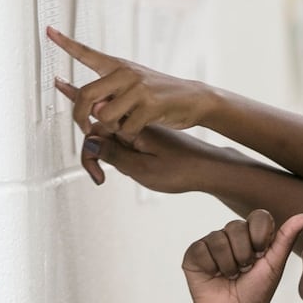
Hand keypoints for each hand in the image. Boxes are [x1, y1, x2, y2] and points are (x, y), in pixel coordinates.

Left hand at [50, 27, 211, 138]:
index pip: (88, 53)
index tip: (49, 31)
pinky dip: (129, 135)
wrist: (195, 99)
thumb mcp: (135, 88)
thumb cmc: (163, 96)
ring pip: (105, 115)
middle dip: (80, 116)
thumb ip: (111, 97)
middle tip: (85, 128)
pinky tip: (140, 130)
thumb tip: (94, 111)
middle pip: (86, 94)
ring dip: (112, 128)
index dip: (66, 43)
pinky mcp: (150, 105)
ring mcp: (138, 88)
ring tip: (125, 126)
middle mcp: (126, 74)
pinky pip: (126, 128)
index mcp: (119, 67)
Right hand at [78, 122, 221, 189]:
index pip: (95, 131)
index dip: (90, 154)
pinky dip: (122, 155)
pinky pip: (127, 142)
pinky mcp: (151, 137)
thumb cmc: (183, 170)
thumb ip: (114, 155)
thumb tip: (90, 143)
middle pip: (101, 133)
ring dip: (110, 157)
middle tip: (101, 178)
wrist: (212, 169)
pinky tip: (130, 167)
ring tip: (119, 174)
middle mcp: (137, 124)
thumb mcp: (143, 168)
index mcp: (134, 126)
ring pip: (113, 140)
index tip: (97, 175)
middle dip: (98, 155)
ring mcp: (144, 130)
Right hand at [183, 210, 302, 302]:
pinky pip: (202, 249)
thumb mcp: (275, 265)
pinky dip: (211, 267)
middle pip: (236, 227)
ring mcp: (213, 241)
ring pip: (219, 239)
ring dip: (229, 265)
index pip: (259, 216)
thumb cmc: (257, 290)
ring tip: (231, 275)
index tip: (262, 255)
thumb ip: (286, 238)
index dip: (260, 237)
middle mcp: (233, 233)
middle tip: (245, 269)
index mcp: (255, 232)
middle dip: (244, 255)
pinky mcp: (195, 252)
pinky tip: (214, 275)